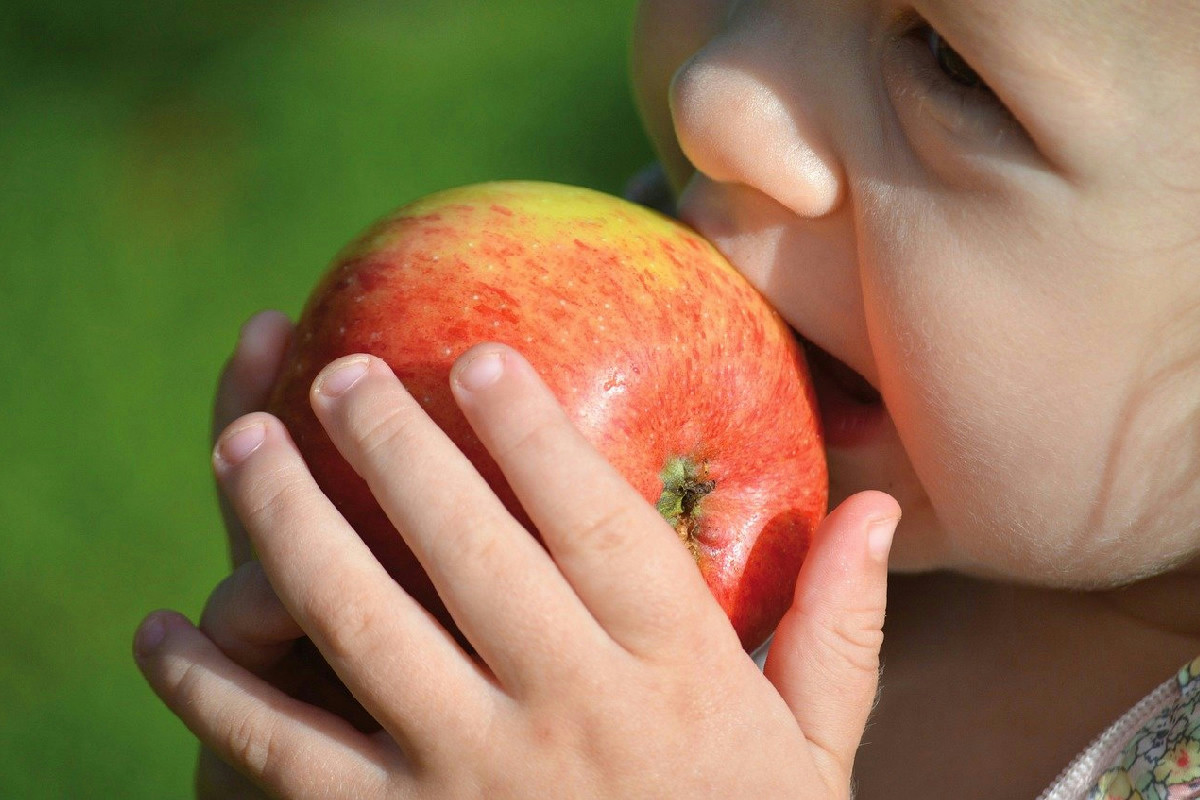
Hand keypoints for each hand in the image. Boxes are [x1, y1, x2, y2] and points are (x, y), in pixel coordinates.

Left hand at [135, 342, 898, 798]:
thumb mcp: (811, 756)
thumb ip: (838, 630)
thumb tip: (881, 508)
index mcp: (677, 680)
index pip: (597, 526)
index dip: (534, 432)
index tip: (482, 354)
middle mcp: (573, 720)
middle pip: (466, 554)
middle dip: (396, 448)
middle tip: (342, 371)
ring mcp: (473, 785)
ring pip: (360, 629)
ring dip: (289, 527)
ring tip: (240, 447)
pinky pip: (284, 752)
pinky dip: (212, 688)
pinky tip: (164, 631)